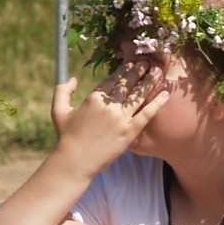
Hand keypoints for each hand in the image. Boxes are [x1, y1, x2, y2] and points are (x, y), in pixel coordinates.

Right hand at [51, 62, 168, 173]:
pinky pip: (146, 114)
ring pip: (139, 95)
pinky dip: (157, 103)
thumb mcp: (58, 111)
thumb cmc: (65, 137)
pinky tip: (165, 94)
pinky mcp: (129, 132)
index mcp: (93, 98)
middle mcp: (109, 106)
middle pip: (128, 83)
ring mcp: (120, 118)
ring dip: (150, 81)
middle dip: (139, 70)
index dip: (123, 70)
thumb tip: (74, 79)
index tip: (131, 64)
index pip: (112, 79)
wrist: (75, 161)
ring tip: (158, 72)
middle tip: (148, 62)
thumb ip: (62, 91)